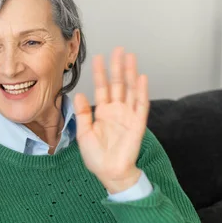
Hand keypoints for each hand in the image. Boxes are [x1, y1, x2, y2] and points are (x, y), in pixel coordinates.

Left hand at [74, 47, 149, 193]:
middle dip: (117, 66)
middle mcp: (116, 111)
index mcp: (103, 112)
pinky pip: (141, 105)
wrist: (109, 173)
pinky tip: (141, 78)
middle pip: (118, 84)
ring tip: (130, 57)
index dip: (100, 72)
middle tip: (118, 49)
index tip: (98, 57)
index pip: (102, 87)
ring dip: (130, 73)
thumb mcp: (83, 133)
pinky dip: (141, 91)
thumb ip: (82, 114)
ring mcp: (128, 116)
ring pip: (130, 89)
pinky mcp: (137, 124)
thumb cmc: (96, 157)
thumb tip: (80, 94)